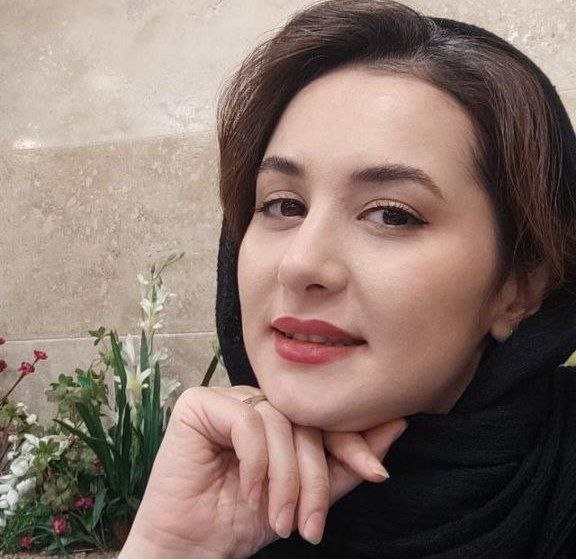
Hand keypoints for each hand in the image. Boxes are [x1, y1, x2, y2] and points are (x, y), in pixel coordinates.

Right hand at [120, 385, 407, 558]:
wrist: (191, 548)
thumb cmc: (245, 522)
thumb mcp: (307, 496)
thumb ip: (347, 464)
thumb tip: (399, 424)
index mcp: (280, 417)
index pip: (323, 418)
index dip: (352, 443)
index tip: (377, 474)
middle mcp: (255, 401)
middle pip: (303, 421)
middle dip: (314, 476)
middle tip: (312, 526)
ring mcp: (228, 398)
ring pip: (278, 422)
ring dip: (285, 477)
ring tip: (280, 520)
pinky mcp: (200, 404)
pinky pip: (246, 421)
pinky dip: (256, 461)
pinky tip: (250, 492)